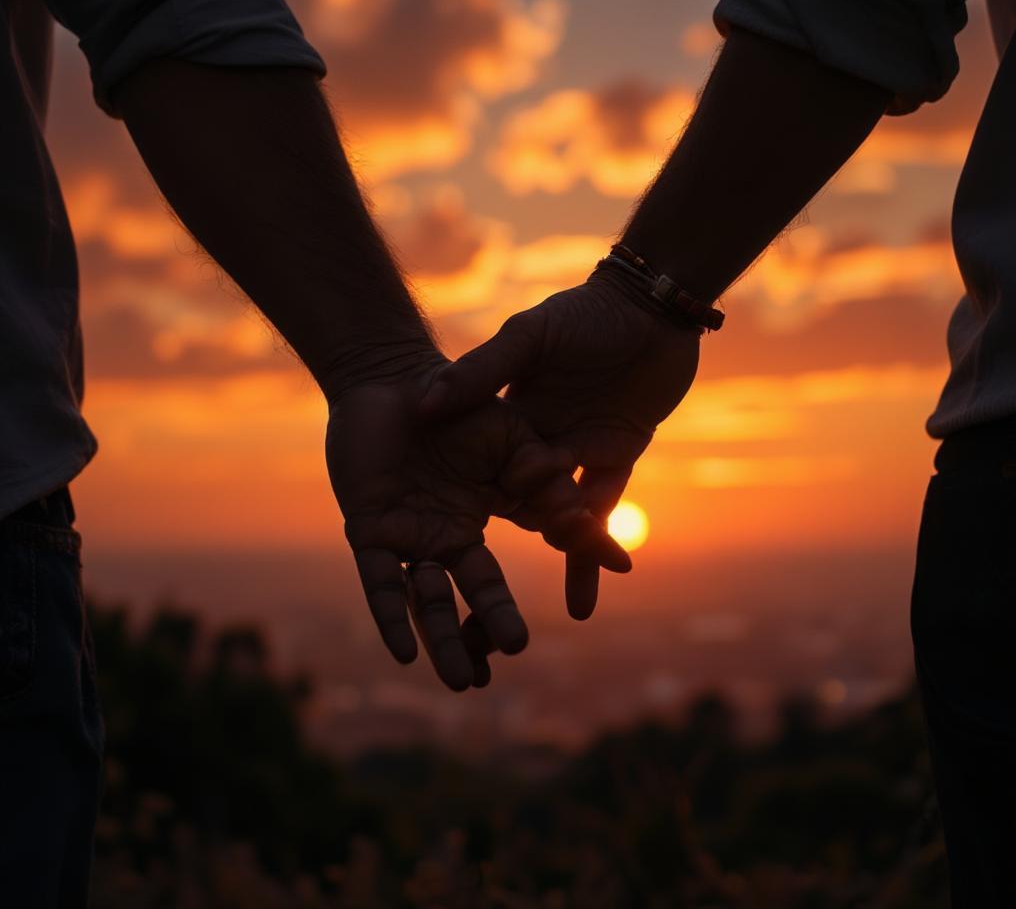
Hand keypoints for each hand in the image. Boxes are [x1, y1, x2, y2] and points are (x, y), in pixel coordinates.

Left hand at [326, 357, 629, 690]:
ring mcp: (402, 535)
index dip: (506, 614)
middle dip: (479, 634)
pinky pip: (380, 579)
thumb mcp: (520, 449)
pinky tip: (404, 650)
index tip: (564, 623)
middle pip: (460, 599)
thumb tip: (603, 531)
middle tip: (500, 665)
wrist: (402, 379)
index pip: (491, 583)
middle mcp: (434, 540)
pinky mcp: (369, 528)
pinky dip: (391, 614)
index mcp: (467, 528)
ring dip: (439, 639)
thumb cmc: (463, 408)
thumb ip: (555, 492)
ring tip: (463, 680)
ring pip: (422, 599)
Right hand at [420, 271, 700, 618]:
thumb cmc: (585, 314)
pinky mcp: (615, 457)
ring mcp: (577, 452)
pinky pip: (607, 507)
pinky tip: (602, 583)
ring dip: (566, 558)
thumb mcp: (528, 339)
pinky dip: (600, 545)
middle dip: (506, 558)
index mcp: (508, 419)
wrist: (647, 305)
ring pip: (561, 517)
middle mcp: (537, 442)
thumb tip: (422, 403)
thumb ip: (479, 371)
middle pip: (520, 507)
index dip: (472, 512)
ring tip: (553, 622)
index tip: (441, 556)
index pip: (486, 475)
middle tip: (489, 612)